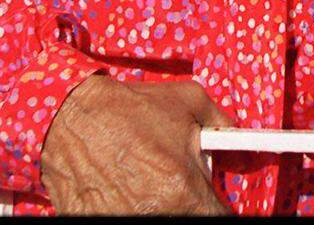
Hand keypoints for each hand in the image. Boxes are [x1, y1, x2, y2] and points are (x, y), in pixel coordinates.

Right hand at [41, 75, 233, 214]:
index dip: (219, 210)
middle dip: (189, 204)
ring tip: (147, 183)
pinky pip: (127, 220)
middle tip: (178, 186)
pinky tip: (125, 189)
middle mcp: (157, 215)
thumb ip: (222, 123)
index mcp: (184, 192)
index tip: (214, 202)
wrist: (72, 119)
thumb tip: (241, 137)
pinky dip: (130, 208)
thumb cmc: (131, 109)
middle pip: (190, 220)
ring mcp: (125, 224)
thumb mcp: (188, 101)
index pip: (218, 220)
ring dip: (160, 206)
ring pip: (160, 221)